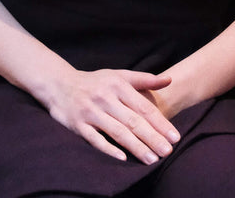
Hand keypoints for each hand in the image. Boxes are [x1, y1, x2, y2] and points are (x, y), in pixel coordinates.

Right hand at [43, 68, 180, 163]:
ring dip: (136, 147)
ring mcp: (91, 112)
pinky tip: (123, 158)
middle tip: (168, 151)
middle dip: (152, 138)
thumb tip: (169, 80)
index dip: (160, 122)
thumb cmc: (95, 82)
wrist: (59, 84)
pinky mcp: (78, 124)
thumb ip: (144, 79)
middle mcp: (105, 98)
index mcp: (118, 85)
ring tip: (152, 159)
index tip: (175, 136)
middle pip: (133, 121)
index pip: (143, 107)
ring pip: (117, 132)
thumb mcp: (118, 75)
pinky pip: (95, 139)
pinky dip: (109, 149)